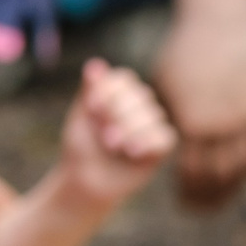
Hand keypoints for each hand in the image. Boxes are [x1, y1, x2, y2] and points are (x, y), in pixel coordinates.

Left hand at [56, 58, 178, 207]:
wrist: (86, 180)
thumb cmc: (81, 147)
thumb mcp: (79, 117)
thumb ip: (88, 91)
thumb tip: (94, 64)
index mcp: (117, 92)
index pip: (124, 80)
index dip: (110, 92)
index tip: (92, 109)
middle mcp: (136, 105)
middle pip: (140, 96)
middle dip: (119, 114)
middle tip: (104, 136)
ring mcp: (150, 125)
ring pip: (154, 115)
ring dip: (132, 130)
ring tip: (113, 146)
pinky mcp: (159, 147)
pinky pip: (166, 137)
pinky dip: (149, 142)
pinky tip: (133, 152)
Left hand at [153, 11, 245, 208]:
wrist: (220, 21)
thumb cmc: (183, 55)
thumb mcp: (163, 90)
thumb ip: (164, 125)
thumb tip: (151, 155)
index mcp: (195, 123)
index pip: (193, 174)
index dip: (189, 193)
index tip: (184, 202)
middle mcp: (225, 126)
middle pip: (220, 178)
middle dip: (210, 197)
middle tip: (202, 207)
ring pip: (245, 168)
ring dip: (234, 186)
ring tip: (222, 195)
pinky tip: (243, 173)